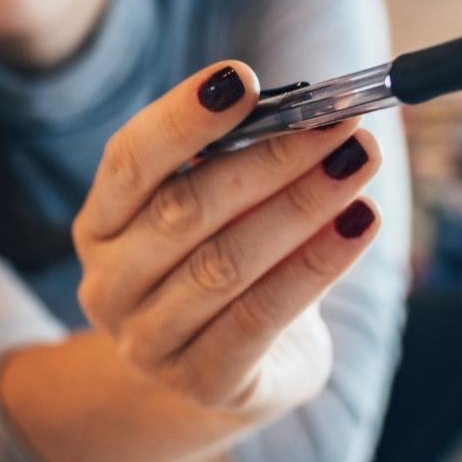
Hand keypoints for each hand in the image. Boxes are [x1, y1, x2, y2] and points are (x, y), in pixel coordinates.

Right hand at [73, 61, 383, 416]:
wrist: (228, 373)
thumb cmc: (225, 264)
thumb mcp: (220, 210)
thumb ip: (241, 162)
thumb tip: (309, 108)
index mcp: (101, 224)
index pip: (129, 161)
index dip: (181, 118)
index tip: (241, 78)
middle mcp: (108, 283)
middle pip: (184, 209)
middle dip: (269, 158)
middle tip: (336, 121)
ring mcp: (146, 341)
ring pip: (225, 264)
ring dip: (302, 205)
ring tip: (360, 160)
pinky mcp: (201, 382)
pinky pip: (261, 316)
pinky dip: (317, 265)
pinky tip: (361, 223)